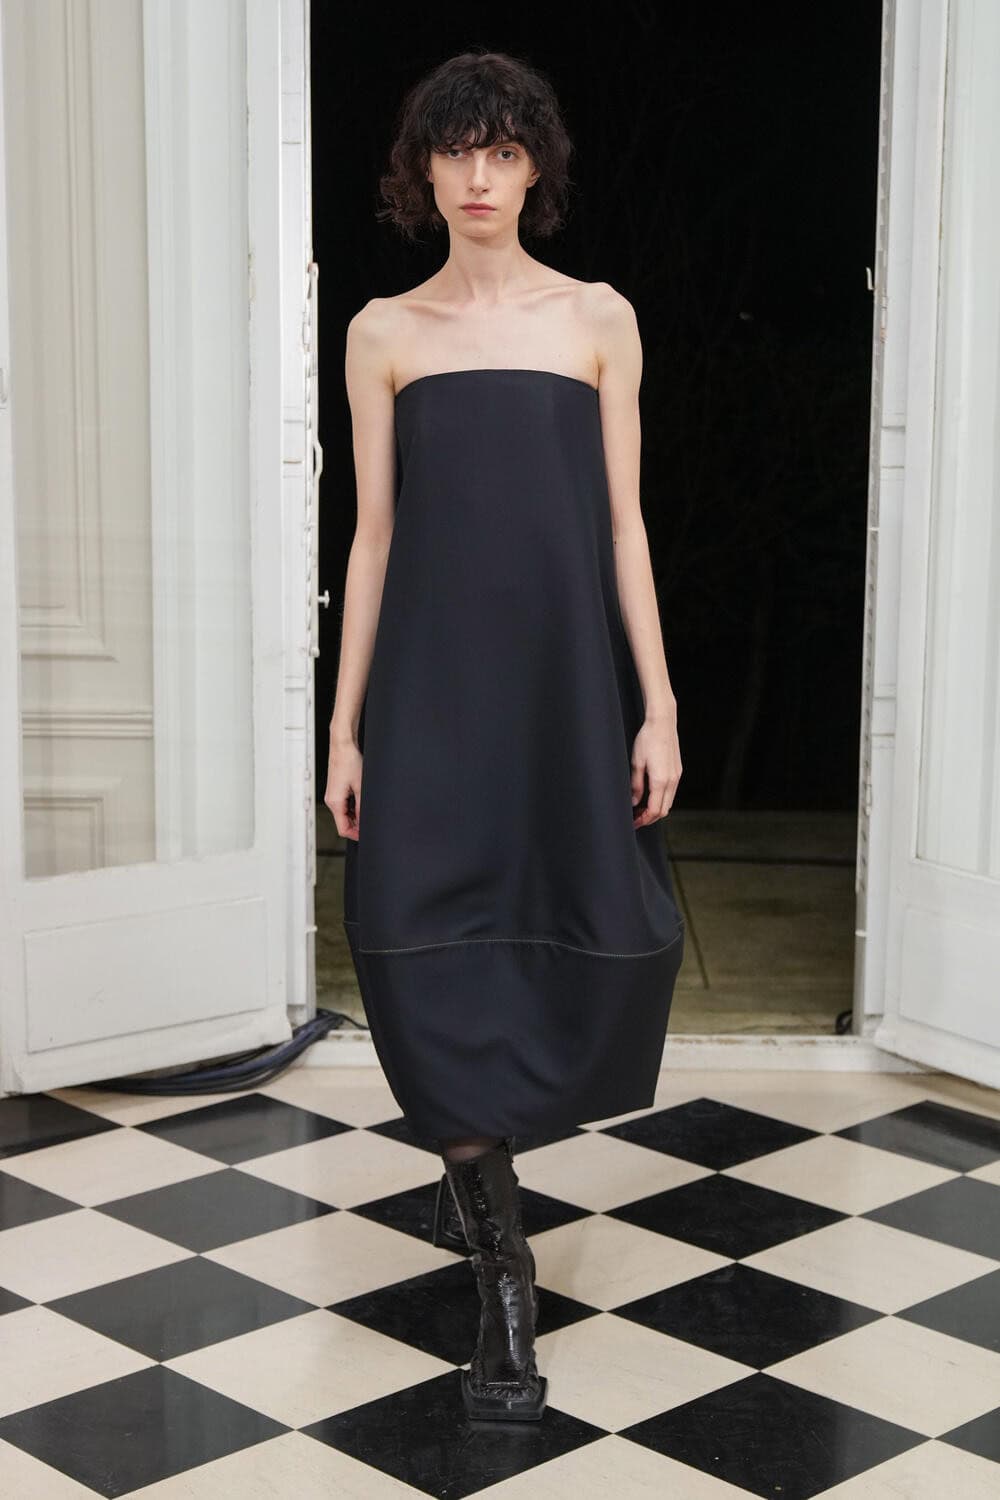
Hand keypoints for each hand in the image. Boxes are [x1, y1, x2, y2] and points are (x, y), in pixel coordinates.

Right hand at [325, 735, 362, 840]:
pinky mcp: (336, 789)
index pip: (343, 829)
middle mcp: (331, 800)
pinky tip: (363, 801)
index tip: (367, 834)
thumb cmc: (349, 761)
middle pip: (343, 822)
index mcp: (335, 802)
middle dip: (357, 825)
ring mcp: (333, 794)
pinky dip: (353, 807)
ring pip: (344, 814)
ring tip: (369, 809)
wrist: (343, 744)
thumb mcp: (361, 787)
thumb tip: (365, 820)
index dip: (356, 835)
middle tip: (372, 822)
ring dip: (356, 815)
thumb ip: (362, 807)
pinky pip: (344, 804)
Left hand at [630, 712, 680, 827]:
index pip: (654, 810)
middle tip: (635, 819)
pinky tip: (650, 796)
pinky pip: (671, 792)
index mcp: (660, 780)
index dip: (644, 820)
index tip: (634, 822)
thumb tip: (634, 801)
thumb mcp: (636, 763)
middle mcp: (672, 781)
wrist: (663, 723)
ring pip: (668, 802)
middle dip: (650, 818)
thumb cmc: (647, 739)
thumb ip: (636, 785)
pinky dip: (661, 799)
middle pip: (663, 810)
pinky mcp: (677, 771)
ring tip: (641, 809)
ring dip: (656, 809)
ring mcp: (677, 776)